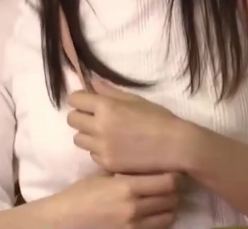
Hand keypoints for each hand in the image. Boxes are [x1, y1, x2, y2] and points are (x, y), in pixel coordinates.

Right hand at [53, 173, 181, 228]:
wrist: (67, 219)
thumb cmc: (82, 193)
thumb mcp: (102, 175)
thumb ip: (124, 169)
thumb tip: (144, 158)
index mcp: (127, 187)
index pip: (167, 182)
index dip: (174, 176)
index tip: (173, 171)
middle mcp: (134, 207)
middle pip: (171, 199)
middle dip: (174, 191)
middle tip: (170, 184)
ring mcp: (134, 225)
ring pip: (169, 216)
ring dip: (169, 207)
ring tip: (163, 200)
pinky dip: (160, 221)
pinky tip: (154, 213)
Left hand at [67, 79, 191, 173]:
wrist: (176, 147)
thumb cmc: (159, 118)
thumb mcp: (135, 99)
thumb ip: (110, 92)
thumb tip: (92, 82)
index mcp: (106, 106)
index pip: (74, 99)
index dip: (80, 99)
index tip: (87, 102)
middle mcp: (99, 127)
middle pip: (72, 120)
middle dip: (80, 117)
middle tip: (94, 118)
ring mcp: (102, 147)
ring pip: (78, 139)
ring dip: (87, 135)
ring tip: (104, 135)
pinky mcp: (107, 164)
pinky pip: (92, 155)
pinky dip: (99, 151)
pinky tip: (114, 148)